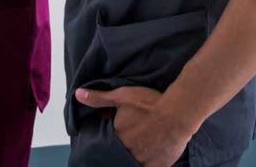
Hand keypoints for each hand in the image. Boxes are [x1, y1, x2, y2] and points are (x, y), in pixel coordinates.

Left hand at [75, 86, 194, 166]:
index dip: (110, 136)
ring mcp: (142, 161)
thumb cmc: (150, 103)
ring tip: (139, 146)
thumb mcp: (122, 96)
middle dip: (122, 146)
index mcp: (116, 136)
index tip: (117, 132)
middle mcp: (127, 151)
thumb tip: (78, 95)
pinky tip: (147, 156)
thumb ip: (99, 98)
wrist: (178, 113)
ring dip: (132, 155)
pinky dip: (144, 164)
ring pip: (131, 162)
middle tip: (131, 138)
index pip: (106, 141)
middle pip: (119, 152)